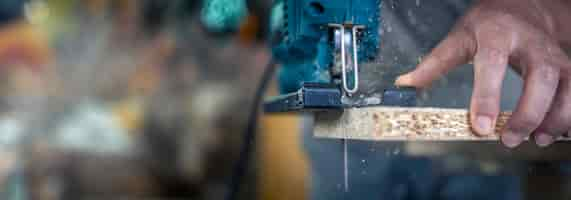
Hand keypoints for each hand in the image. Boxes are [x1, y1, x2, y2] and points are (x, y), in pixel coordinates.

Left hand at [395, 0, 570, 147]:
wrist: (523, 8)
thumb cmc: (487, 26)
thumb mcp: (458, 38)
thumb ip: (434, 62)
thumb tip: (404, 82)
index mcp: (497, 34)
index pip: (492, 62)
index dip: (487, 95)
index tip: (479, 126)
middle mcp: (532, 43)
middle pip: (540, 76)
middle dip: (528, 112)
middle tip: (508, 138)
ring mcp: (554, 55)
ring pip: (567, 85)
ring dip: (555, 117)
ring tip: (537, 140)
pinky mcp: (568, 68)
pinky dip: (569, 116)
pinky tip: (555, 134)